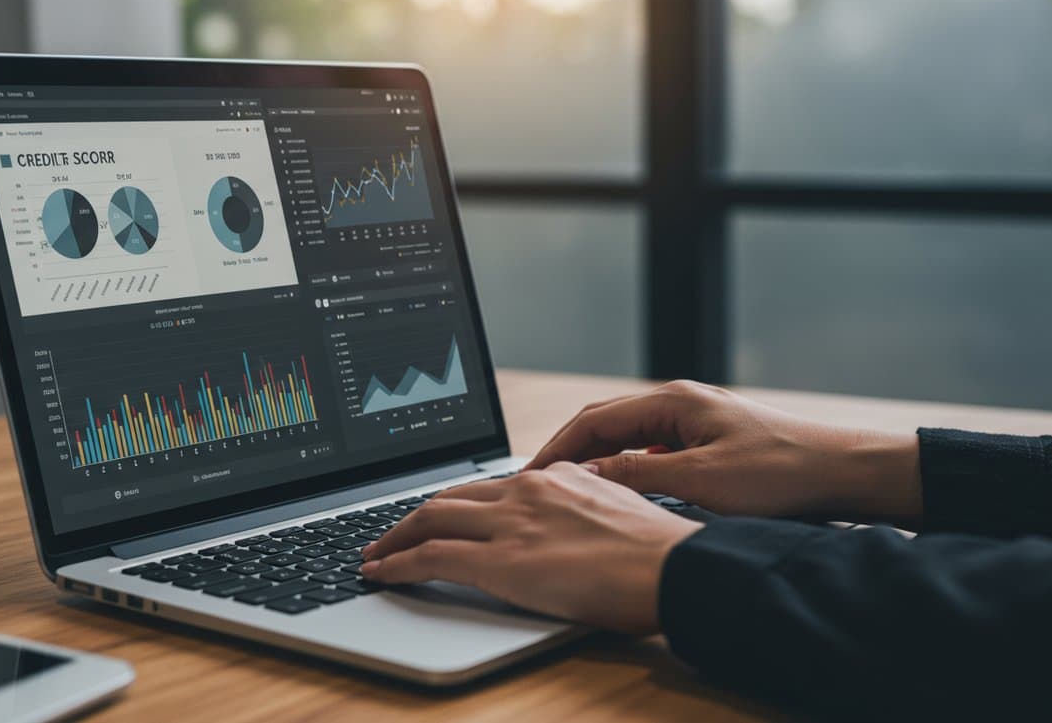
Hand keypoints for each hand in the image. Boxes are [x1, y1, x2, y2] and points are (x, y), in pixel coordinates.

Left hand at [360, 463, 702, 633]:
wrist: (677, 570)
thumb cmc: (663, 556)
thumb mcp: (622, 514)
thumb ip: (586, 510)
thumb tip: (571, 527)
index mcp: (560, 476)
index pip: (492, 484)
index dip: (458, 500)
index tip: (442, 513)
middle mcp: (529, 490)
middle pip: (452, 495)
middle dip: (413, 515)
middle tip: (390, 532)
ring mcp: (513, 523)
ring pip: (430, 518)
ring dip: (394, 537)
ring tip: (374, 554)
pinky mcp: (501, 562)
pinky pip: (430, 558)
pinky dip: (397, 564)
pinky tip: (381, 574)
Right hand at [527, 380, 921, 522]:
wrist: (843, 472)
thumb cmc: (781, 472)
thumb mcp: (701, 480)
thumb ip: (637, 475)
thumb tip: (583, 478)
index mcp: (671, 401)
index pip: (592, 421)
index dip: (555, 450)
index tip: (528, 479)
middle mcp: (679, 402)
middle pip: (603, 424)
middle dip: (567, 454)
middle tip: (535, 488)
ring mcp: (694, 420)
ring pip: (626, 438)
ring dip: (596, 463)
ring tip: (567, 495)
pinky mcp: (708, 441)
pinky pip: (650, 450)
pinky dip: (625, 470)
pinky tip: (619, 497)